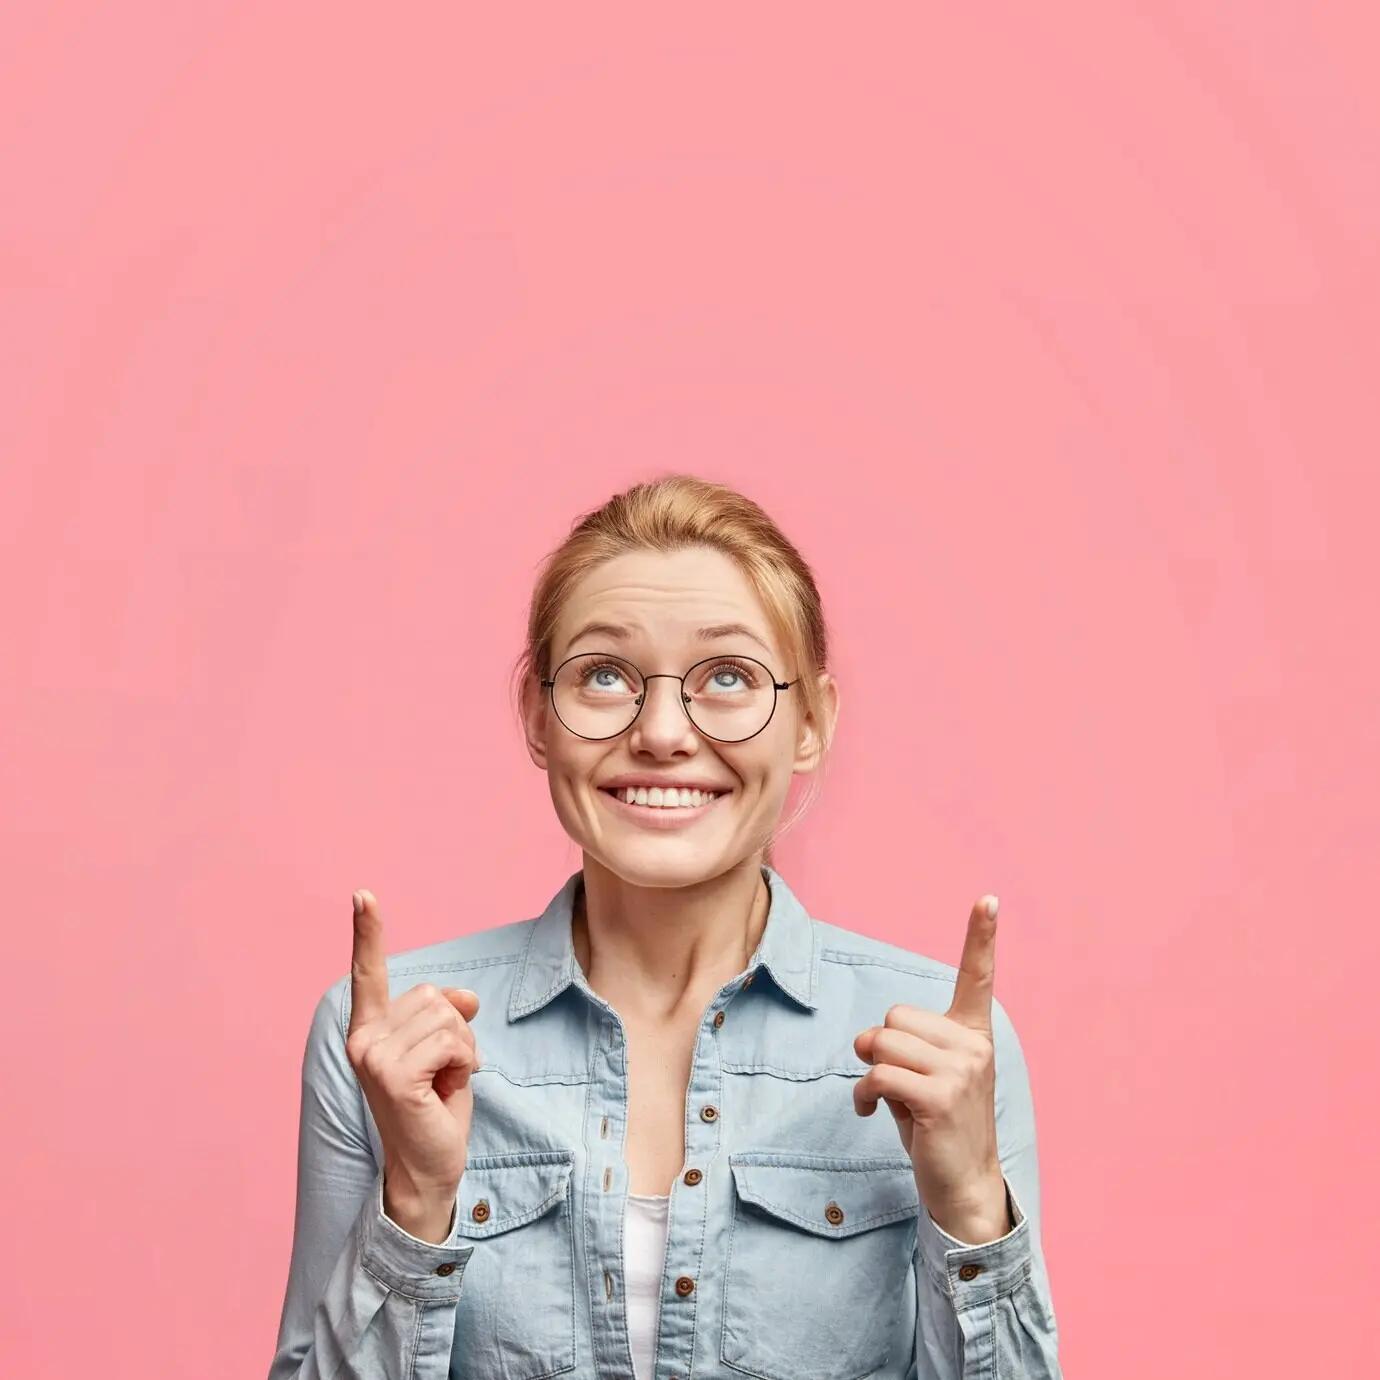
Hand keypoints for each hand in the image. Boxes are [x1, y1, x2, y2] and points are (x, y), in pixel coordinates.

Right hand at [344, 889, 480, 1242]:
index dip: (367, 931)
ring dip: (463, 1049)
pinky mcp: (393, 1076)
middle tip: (443, 1071)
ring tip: (444, 1082)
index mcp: (369, 1029)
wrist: (429, 1166)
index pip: (368, 972)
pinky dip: (464, 1062)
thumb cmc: (436, 1106)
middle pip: (434, 995)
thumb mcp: (446, 1050)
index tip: (363, 894)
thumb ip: (446, 1014)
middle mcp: (362, 1039)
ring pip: (448, 1017)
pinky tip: (446, 1090)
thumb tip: (466, 996)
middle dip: (456, 1029)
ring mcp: (373, 1057)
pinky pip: (454, 1040)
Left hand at [853, 895, 1007, 1243]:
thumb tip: (868, 1041)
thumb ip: (903, 1046)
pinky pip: (878, 1074)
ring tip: (882, 1097)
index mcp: (973, 1034)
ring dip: (869, 1071)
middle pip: (894, 1015)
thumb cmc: (937, 1127)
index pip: (978, 976)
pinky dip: (864, 1093)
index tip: (988, 899)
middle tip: (891, 1080)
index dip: (981, 935)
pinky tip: (871, 1111)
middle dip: (879, 1045)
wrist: (963, 1186)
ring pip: (882, 1042)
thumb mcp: (925, 1077)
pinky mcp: (940, 1098)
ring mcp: (961, 1071)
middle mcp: (973, 1046)